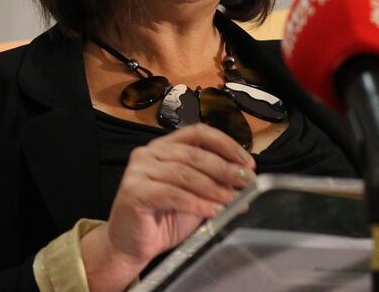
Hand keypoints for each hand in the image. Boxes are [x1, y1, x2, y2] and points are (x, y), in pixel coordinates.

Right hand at [81, 124, 255, 290]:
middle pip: (193, 153)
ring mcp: (138, 171)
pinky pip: (172, 194)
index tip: (247, 162)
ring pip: (184, 173)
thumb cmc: (163, 219)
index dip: (225, 144)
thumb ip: (215, 186)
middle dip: (225, 168)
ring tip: (233, 200)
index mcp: (164, 147)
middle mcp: (149, 152)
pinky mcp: (134, 191)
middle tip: (247, 181)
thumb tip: (247, 183)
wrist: (131, 245)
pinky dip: (196, 202)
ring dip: (213, 187)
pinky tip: (213, 211)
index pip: (198, 133)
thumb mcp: (196, 199)